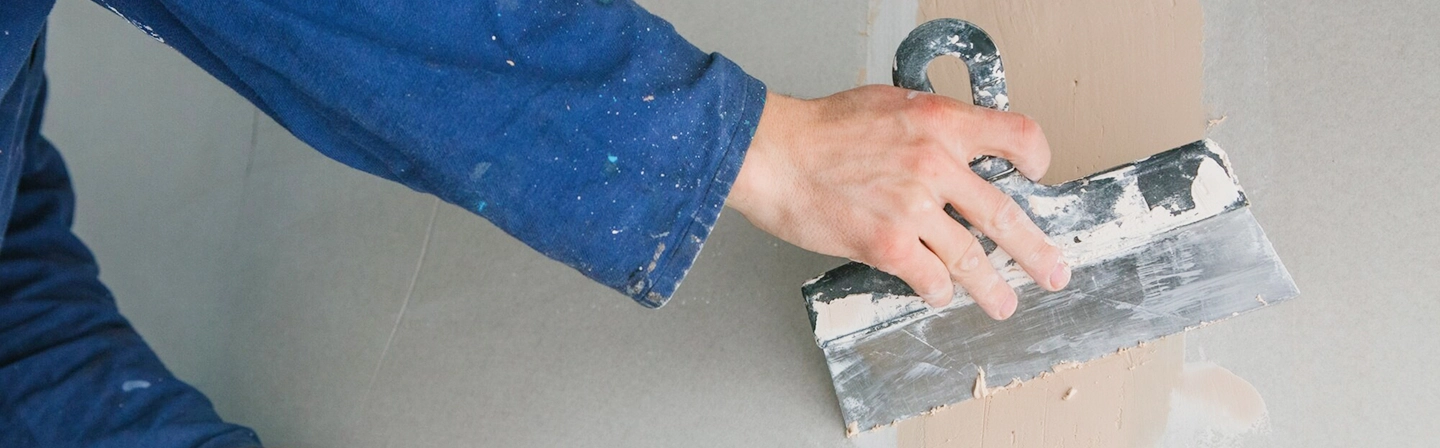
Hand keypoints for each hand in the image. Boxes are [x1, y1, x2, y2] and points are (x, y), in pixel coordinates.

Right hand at [728, 86, 1069, 319]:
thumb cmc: (818, 130)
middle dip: (1035, 251)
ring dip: (992, 287)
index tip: (1036, 175)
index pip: (1016, 135)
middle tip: (1052, 270)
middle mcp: (934, 164)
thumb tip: (951, 148)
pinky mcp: (887, 245)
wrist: (772, 154)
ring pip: (973, 258)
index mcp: (939, 121)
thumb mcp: (887, 104)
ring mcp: (913, 208)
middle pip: (1005, 214)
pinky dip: (938, 290)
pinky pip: (931, 277)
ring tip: (1003, 303)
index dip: (1035, 158)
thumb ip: (927, 126)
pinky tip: (938, 292)